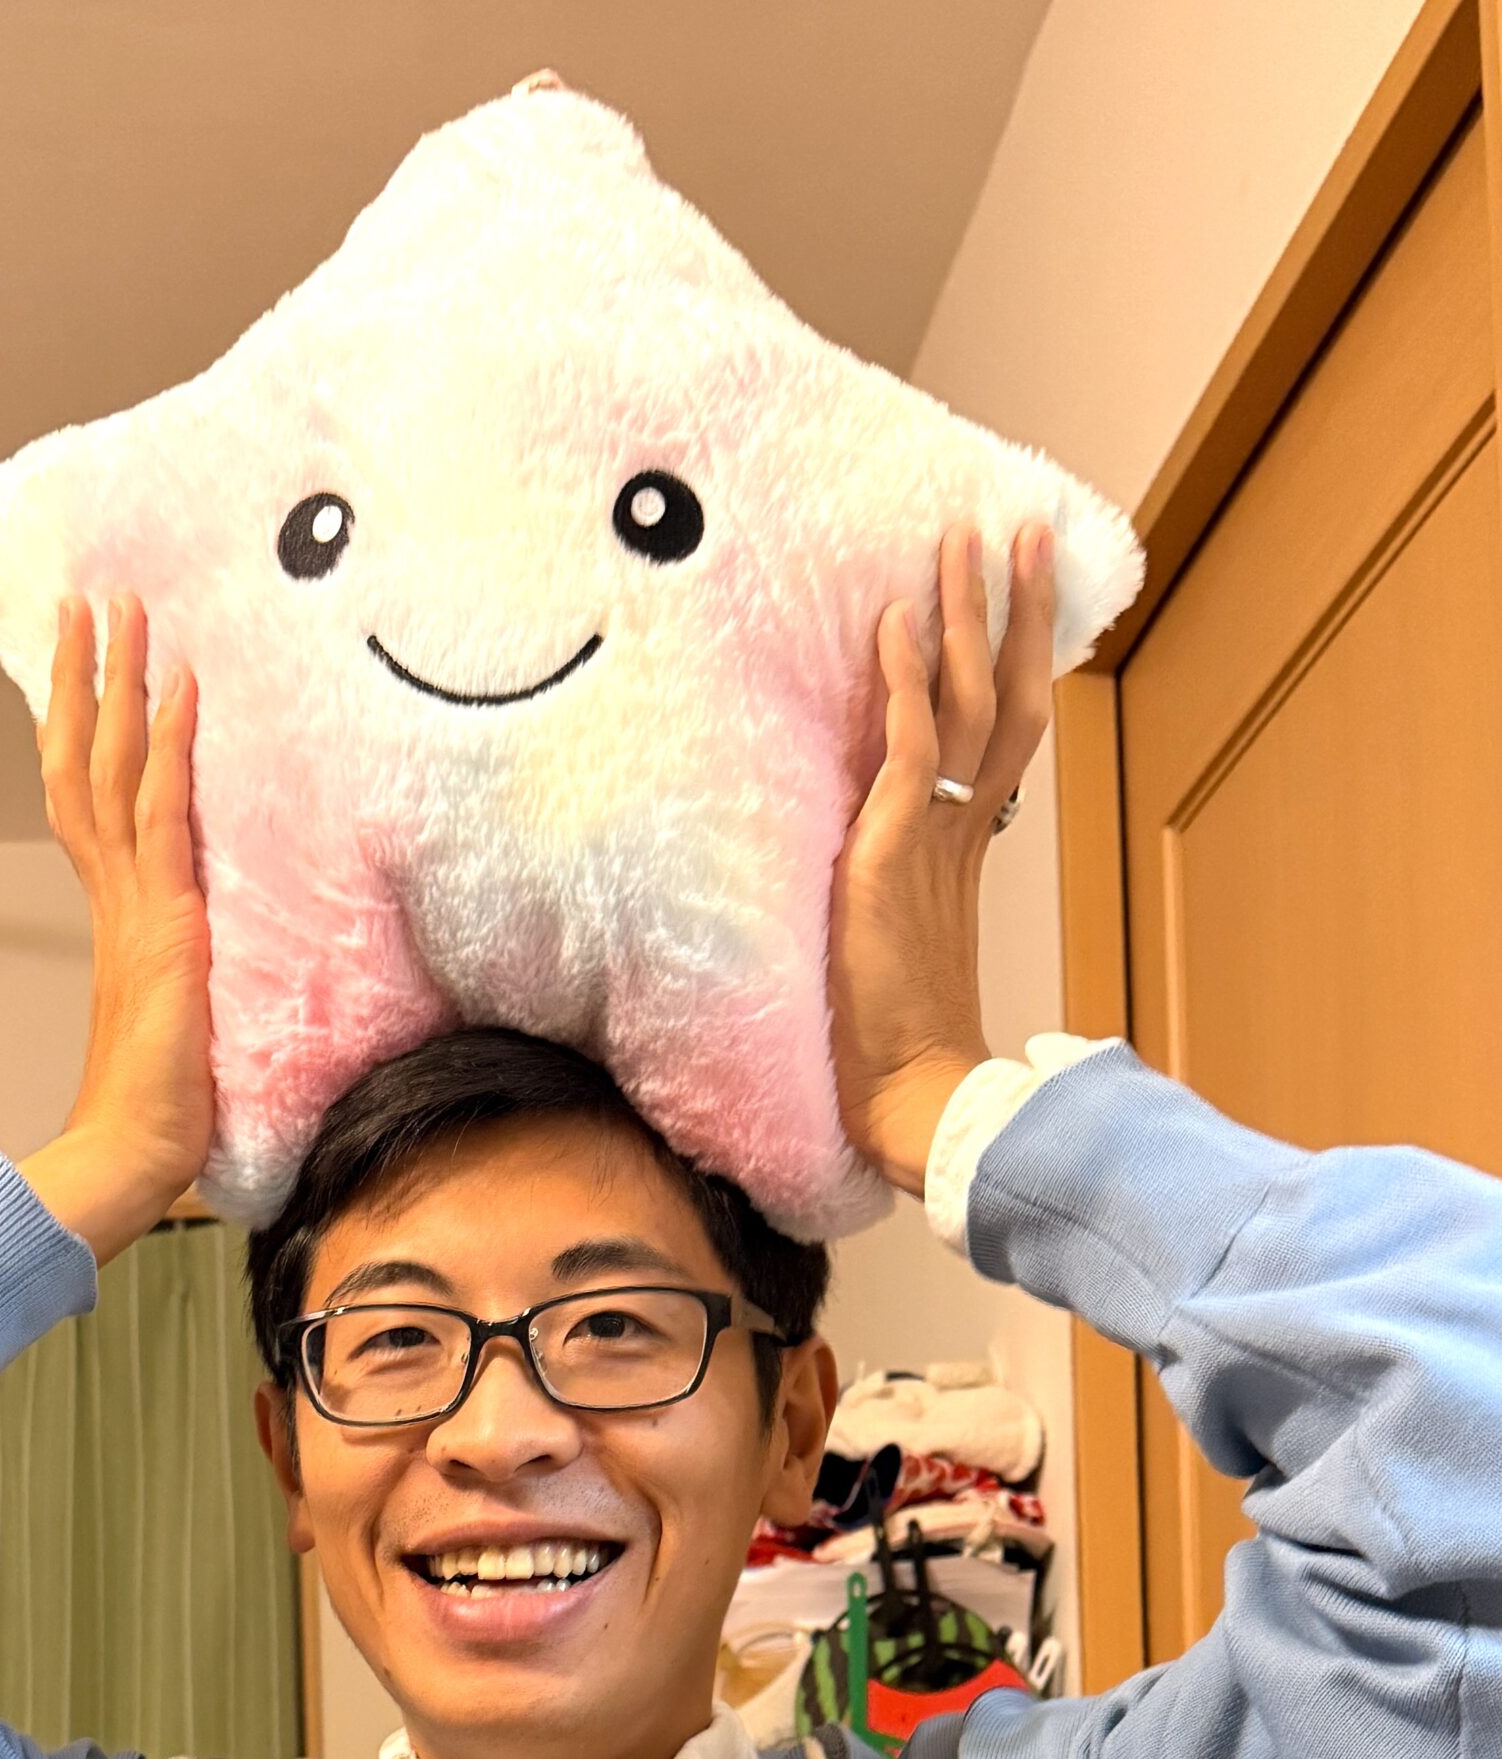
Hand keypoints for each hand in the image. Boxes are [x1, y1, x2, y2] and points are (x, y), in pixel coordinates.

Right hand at [17, 594, 213, 1263]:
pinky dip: (171, 750)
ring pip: (114, 770)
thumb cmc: (157, 1113)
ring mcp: (134, 908)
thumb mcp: (178, 1022)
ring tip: (122, 608)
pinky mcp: (165, 926)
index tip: (86, 664)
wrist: (129, 1159)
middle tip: (88, 600)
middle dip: (85, 677)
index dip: (85, 727)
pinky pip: (164, 819)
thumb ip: (180, 984)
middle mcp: (114, 899)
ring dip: (119, 683)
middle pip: (86, 762)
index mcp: (117, 918)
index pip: (91, 799)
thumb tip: (201, 979)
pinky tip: (181, 691)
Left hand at [827, 521, 1056, 1195]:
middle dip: (1012, 610)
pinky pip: (909, 744)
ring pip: (967, 700)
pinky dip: (905, 679)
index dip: (1012, 662)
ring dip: (966, 614)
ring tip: (965, 537)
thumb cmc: (896, 1054)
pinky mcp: (896, 851)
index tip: (1018, 601)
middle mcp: (960, 833)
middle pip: (1003, 695)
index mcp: (962, 854)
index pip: (998, 736)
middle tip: (1015, 530)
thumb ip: (890, 909)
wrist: (918, 1103)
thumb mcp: (890, 953)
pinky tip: (895, 618)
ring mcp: (933, 837)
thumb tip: (865, 894)